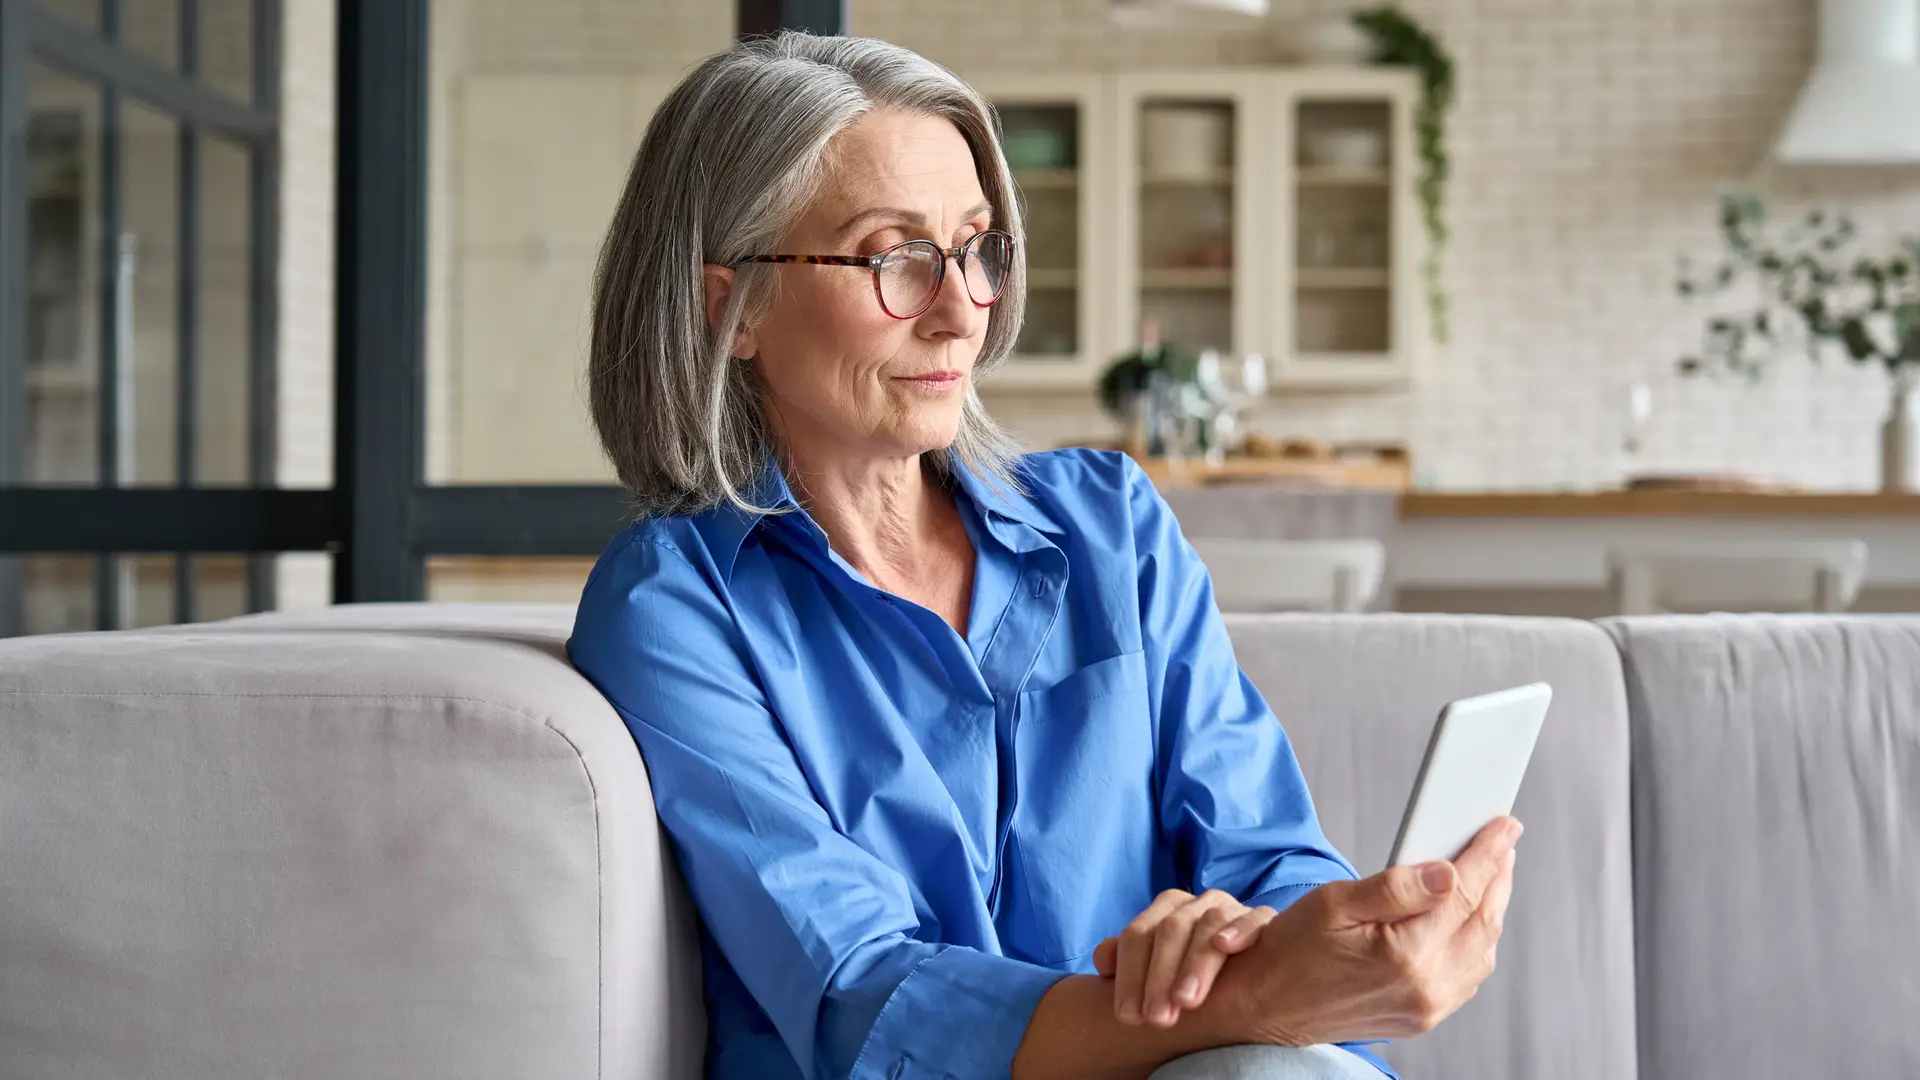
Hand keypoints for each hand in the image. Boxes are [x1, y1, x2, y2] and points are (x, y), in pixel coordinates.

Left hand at [1091, 889, 1277, 1027]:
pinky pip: (1255, 918)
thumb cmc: (1191, 972)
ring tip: (1186, 1000)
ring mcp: (1230, 908)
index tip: (1128, 1018)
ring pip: (1208, 925)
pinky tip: (1226, 946)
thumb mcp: (1157, 970)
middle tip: (1157, 1020)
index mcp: (1165, 910)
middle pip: (1170, 930)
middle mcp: (1195, 904)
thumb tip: (1103, 962)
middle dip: (1159, 977)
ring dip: (1196, 963)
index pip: (1138, 935)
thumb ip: (1129, 964)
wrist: (1250, 968)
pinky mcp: (1264, 919)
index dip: (1129, 976)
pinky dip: (1240, 929)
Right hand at [1212, 816, 1522, 1046]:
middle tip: (1502, 845)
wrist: (1267, 1006)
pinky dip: (1475, 942)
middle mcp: (1424, 987)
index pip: (1464, 893)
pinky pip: (1468, 977)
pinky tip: (1465, 920)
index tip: (1504, 828)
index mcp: (1405, 955)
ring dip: (1490, 910)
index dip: (1488, 854)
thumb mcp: (1334, 903)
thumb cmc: (1291, 951)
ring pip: (1482, 952)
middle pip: (1483, 923)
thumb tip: (1446, 871)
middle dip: (1498, 877)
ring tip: (1486, 876)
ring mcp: (1427, 1008)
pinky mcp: (1422, 1018)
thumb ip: (1395, 887)